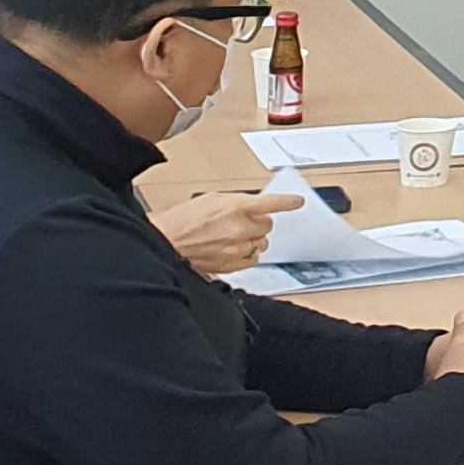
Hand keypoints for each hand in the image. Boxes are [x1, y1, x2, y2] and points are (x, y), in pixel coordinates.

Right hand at [158, 188, 299, 275]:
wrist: (165, 240)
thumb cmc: (184, 219)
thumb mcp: (212, 199)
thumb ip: (238, 203)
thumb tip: (254, 207)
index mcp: (236, 207)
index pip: (271, 204)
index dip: (287, 203)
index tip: (298, 202)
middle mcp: (240, 228)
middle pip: (268, 226)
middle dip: (258, 224)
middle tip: (241, 223)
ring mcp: (237, 248)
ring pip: (261, 244)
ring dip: (252, 240)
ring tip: (231, 237)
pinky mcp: (232, 265)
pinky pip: (252, 260)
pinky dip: (246, 255)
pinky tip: (231, 250)